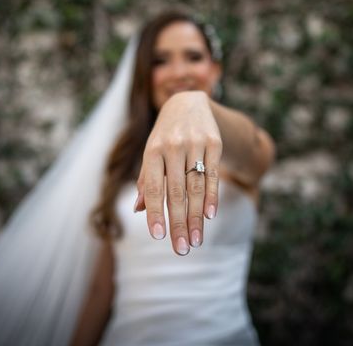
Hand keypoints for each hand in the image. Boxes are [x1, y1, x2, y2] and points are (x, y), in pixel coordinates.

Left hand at [134, 91, 221, 254]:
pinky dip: (212, 196)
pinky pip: (212, 174)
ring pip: (195, 187)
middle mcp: (173, 146)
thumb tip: (139, 210)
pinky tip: (210, 216)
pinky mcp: (214, 143)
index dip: (156, 212)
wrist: (188, 103)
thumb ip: (146, 181)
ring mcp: (195, 143)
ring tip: (196, 241)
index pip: (154, 187)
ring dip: (196, 217)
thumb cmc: (164, 137)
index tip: (158, 236)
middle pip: (176, 192)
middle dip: (179, 223)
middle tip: (180, 249)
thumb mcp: (151, 153)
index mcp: (152, 150)